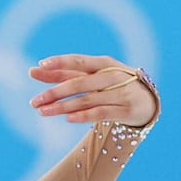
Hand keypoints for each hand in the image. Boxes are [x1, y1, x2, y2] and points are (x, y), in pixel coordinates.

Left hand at [28, 54, 158, 126]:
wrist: (147, 101)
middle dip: (54, 92)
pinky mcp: (126, 110)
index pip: (78, 61)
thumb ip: (65, 74)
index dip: (59, 63)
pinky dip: (83, 115)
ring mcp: (120, 93)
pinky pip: (101, 113)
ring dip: (62, 106)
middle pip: (78, 83)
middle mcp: (112, 76)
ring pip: (86, 100)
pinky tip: (67, 118)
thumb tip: (34, 69)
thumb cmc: (112, 85)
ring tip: (43, 112)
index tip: (39, 66)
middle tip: (34, 101)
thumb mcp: (92, 76)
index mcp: (103, 63)